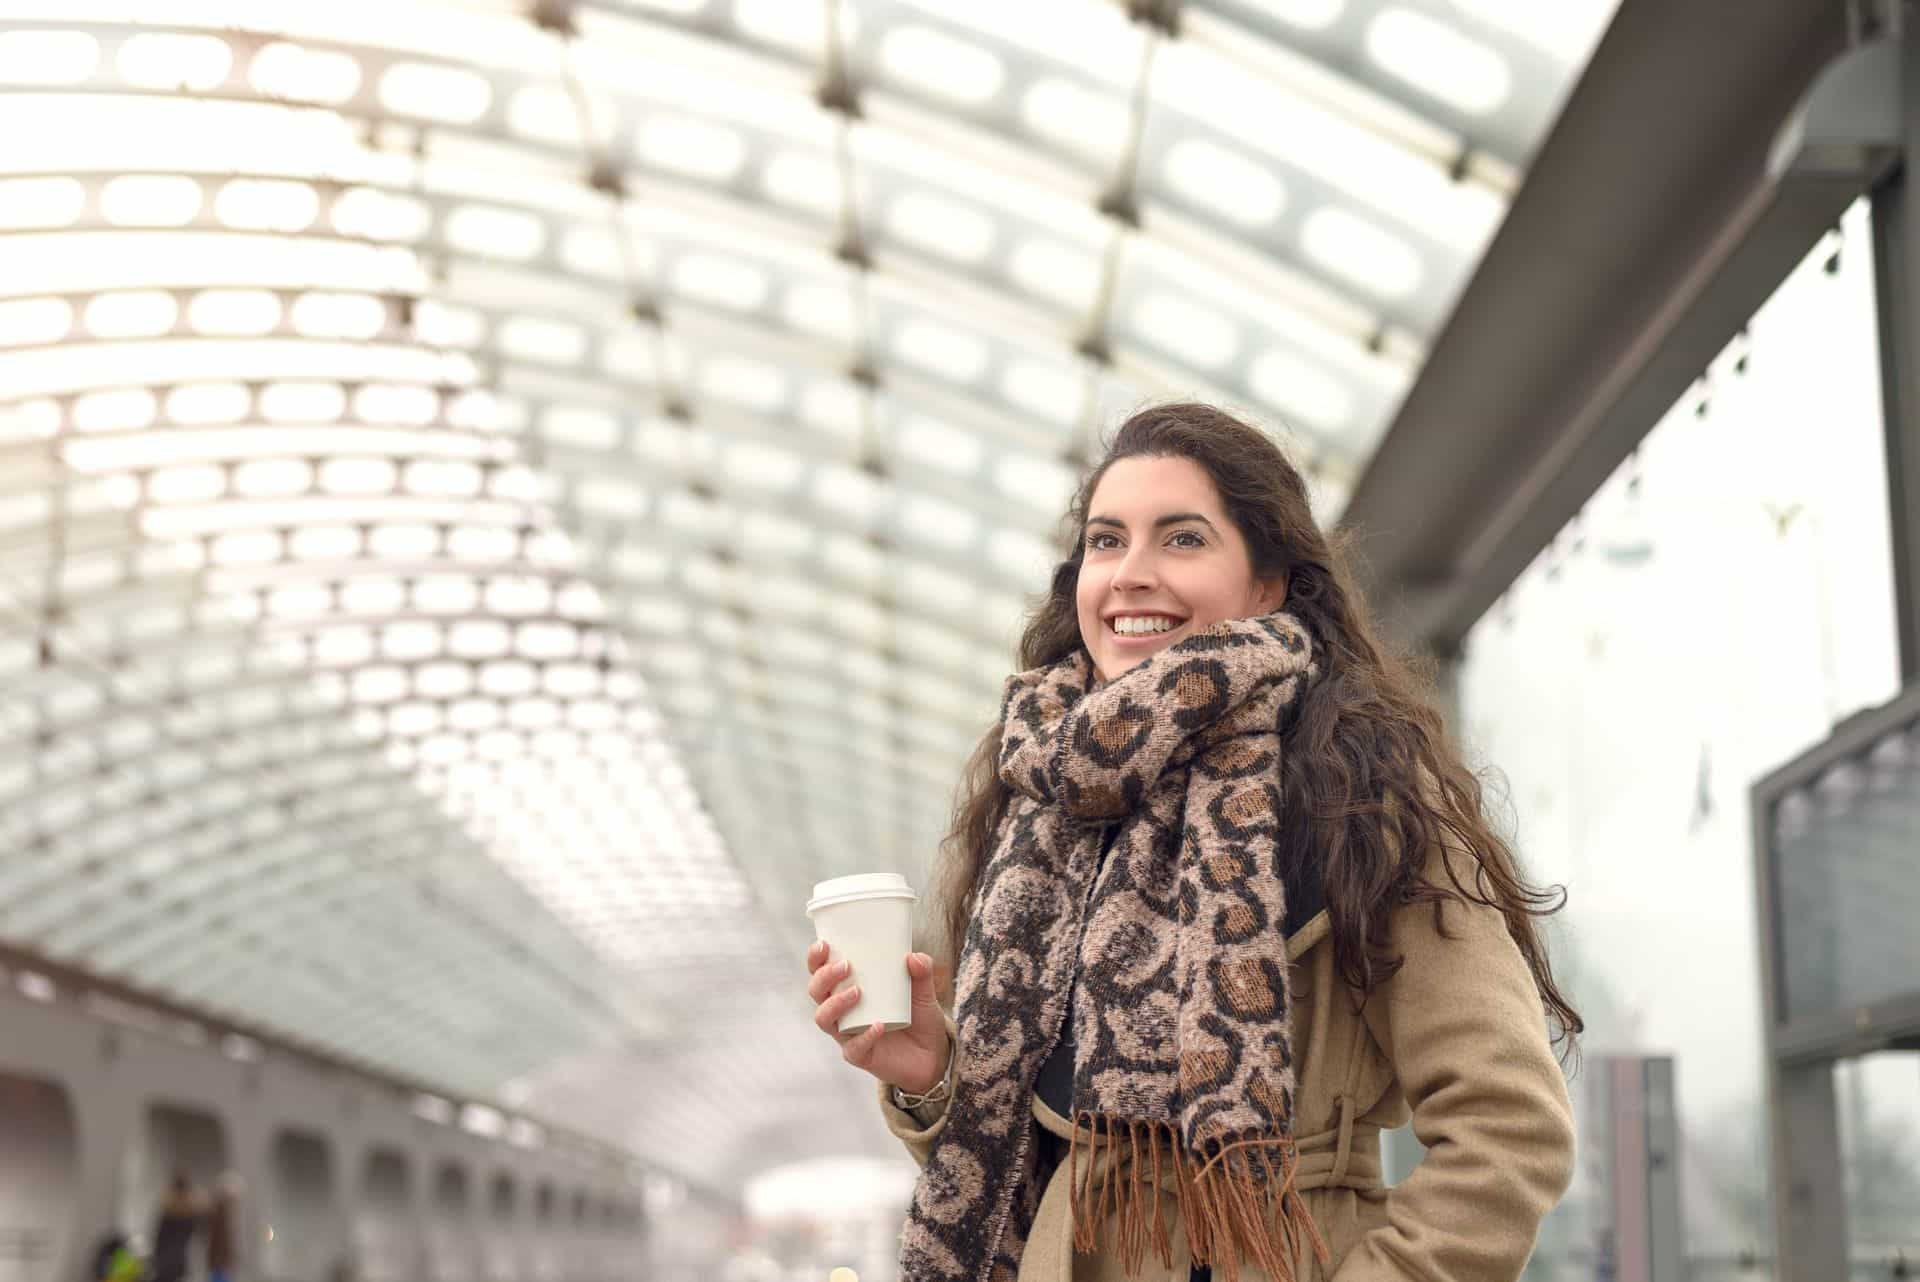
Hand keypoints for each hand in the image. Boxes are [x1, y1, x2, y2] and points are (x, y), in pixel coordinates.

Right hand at [806, 941, 949, 1094]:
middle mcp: (842, 1011)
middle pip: (816, 992)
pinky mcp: (860, 1055)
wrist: (932, 1054)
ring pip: (824, 1019)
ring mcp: (848, 1034)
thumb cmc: (918, 1016)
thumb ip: (922, 971)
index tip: (823, 945)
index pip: (821, 972)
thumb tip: (913, 956)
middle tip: (846, 966)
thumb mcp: (923, 990)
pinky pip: (854, 1047)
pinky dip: (864, 1036)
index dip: (815, 959)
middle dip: (824, 977)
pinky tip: (879, 1025)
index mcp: (847, 989)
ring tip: (857, 992)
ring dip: (835, 1003)